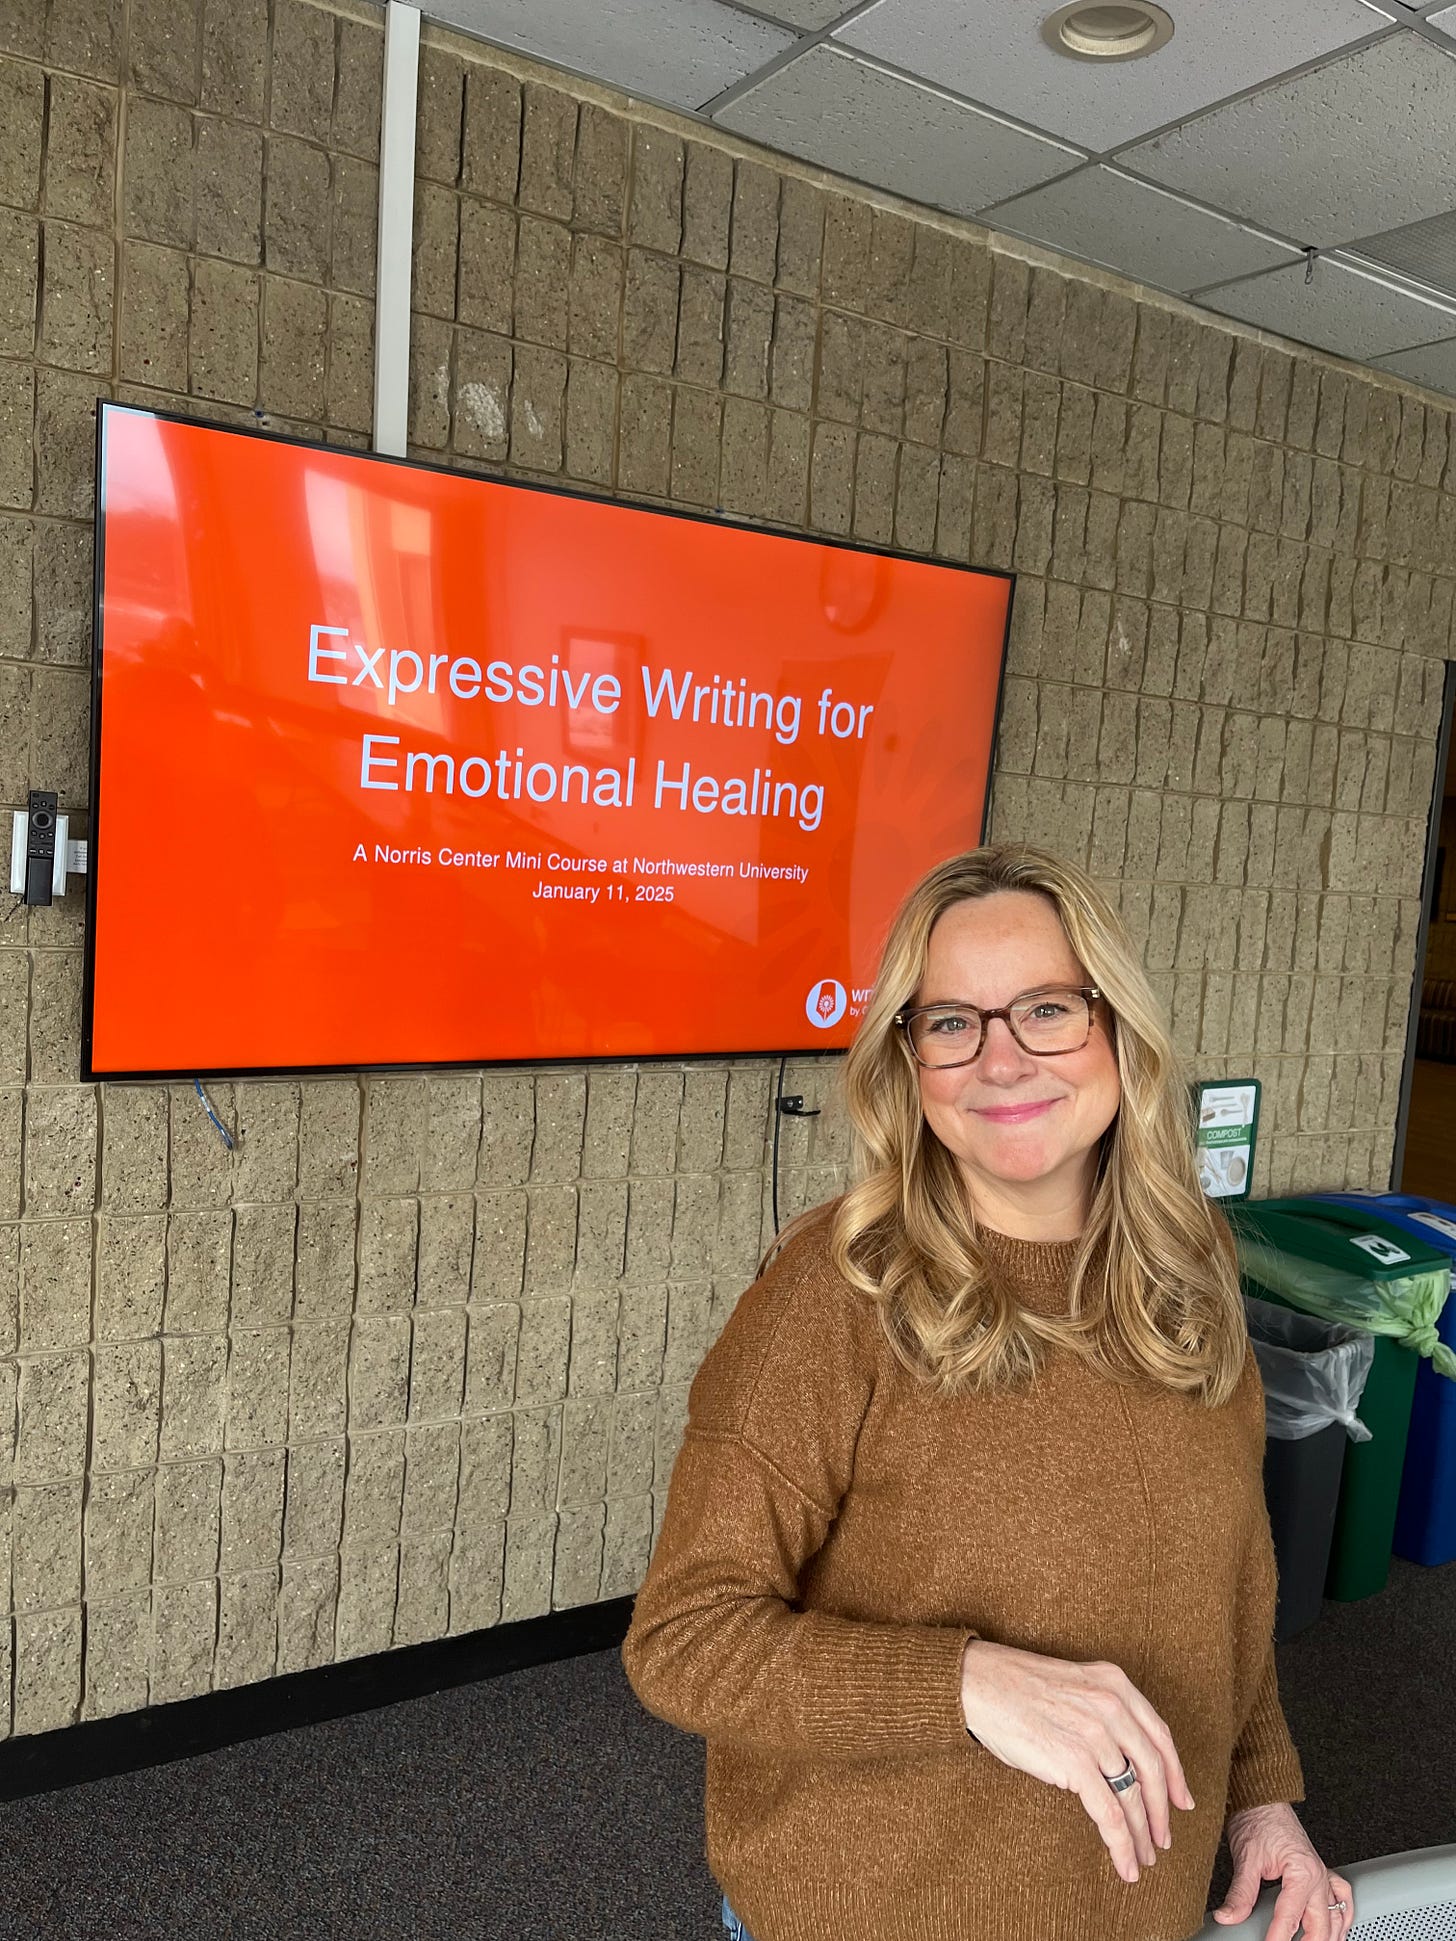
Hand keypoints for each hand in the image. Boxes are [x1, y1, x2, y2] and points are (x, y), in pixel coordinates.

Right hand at [958, 1639, 1194, 1884]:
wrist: (979, 1682)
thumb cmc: (1016, 1685)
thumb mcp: (1074, 1685)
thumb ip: (1103, 1712)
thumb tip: (1121, 1762)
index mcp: (1115, 1683)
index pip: (1160, 1735)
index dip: (1176, 1773)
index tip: (1182, 1800)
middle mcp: (1112, 1706)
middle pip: (1154, 1770)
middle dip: (1162, 1812)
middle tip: (1163, 1839)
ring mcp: (1095, 1735)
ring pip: (1133, 1797)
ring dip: (1143, 1835)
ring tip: (1143, 1857)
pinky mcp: (1075, 1762)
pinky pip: (1109, 1814)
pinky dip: (1122, 1845)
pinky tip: (1125, 1864)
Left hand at [1216, 1803, 1352, 1938]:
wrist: (1262, 1797)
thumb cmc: (1257, 1819)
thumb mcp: (1246, 1858)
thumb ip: (1240, 1892)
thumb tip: (1228, 1916)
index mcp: (1303, 1872)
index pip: (1290, 1918)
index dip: (1277, 1939)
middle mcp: (1318, 1875)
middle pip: (1321, 1925)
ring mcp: (1322, 1874)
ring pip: (1337, 1916)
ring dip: (1330, 1936)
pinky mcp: (1320, 1871)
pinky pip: (1342, 1898)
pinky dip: (1343, 1917)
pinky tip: (1338, 1928)